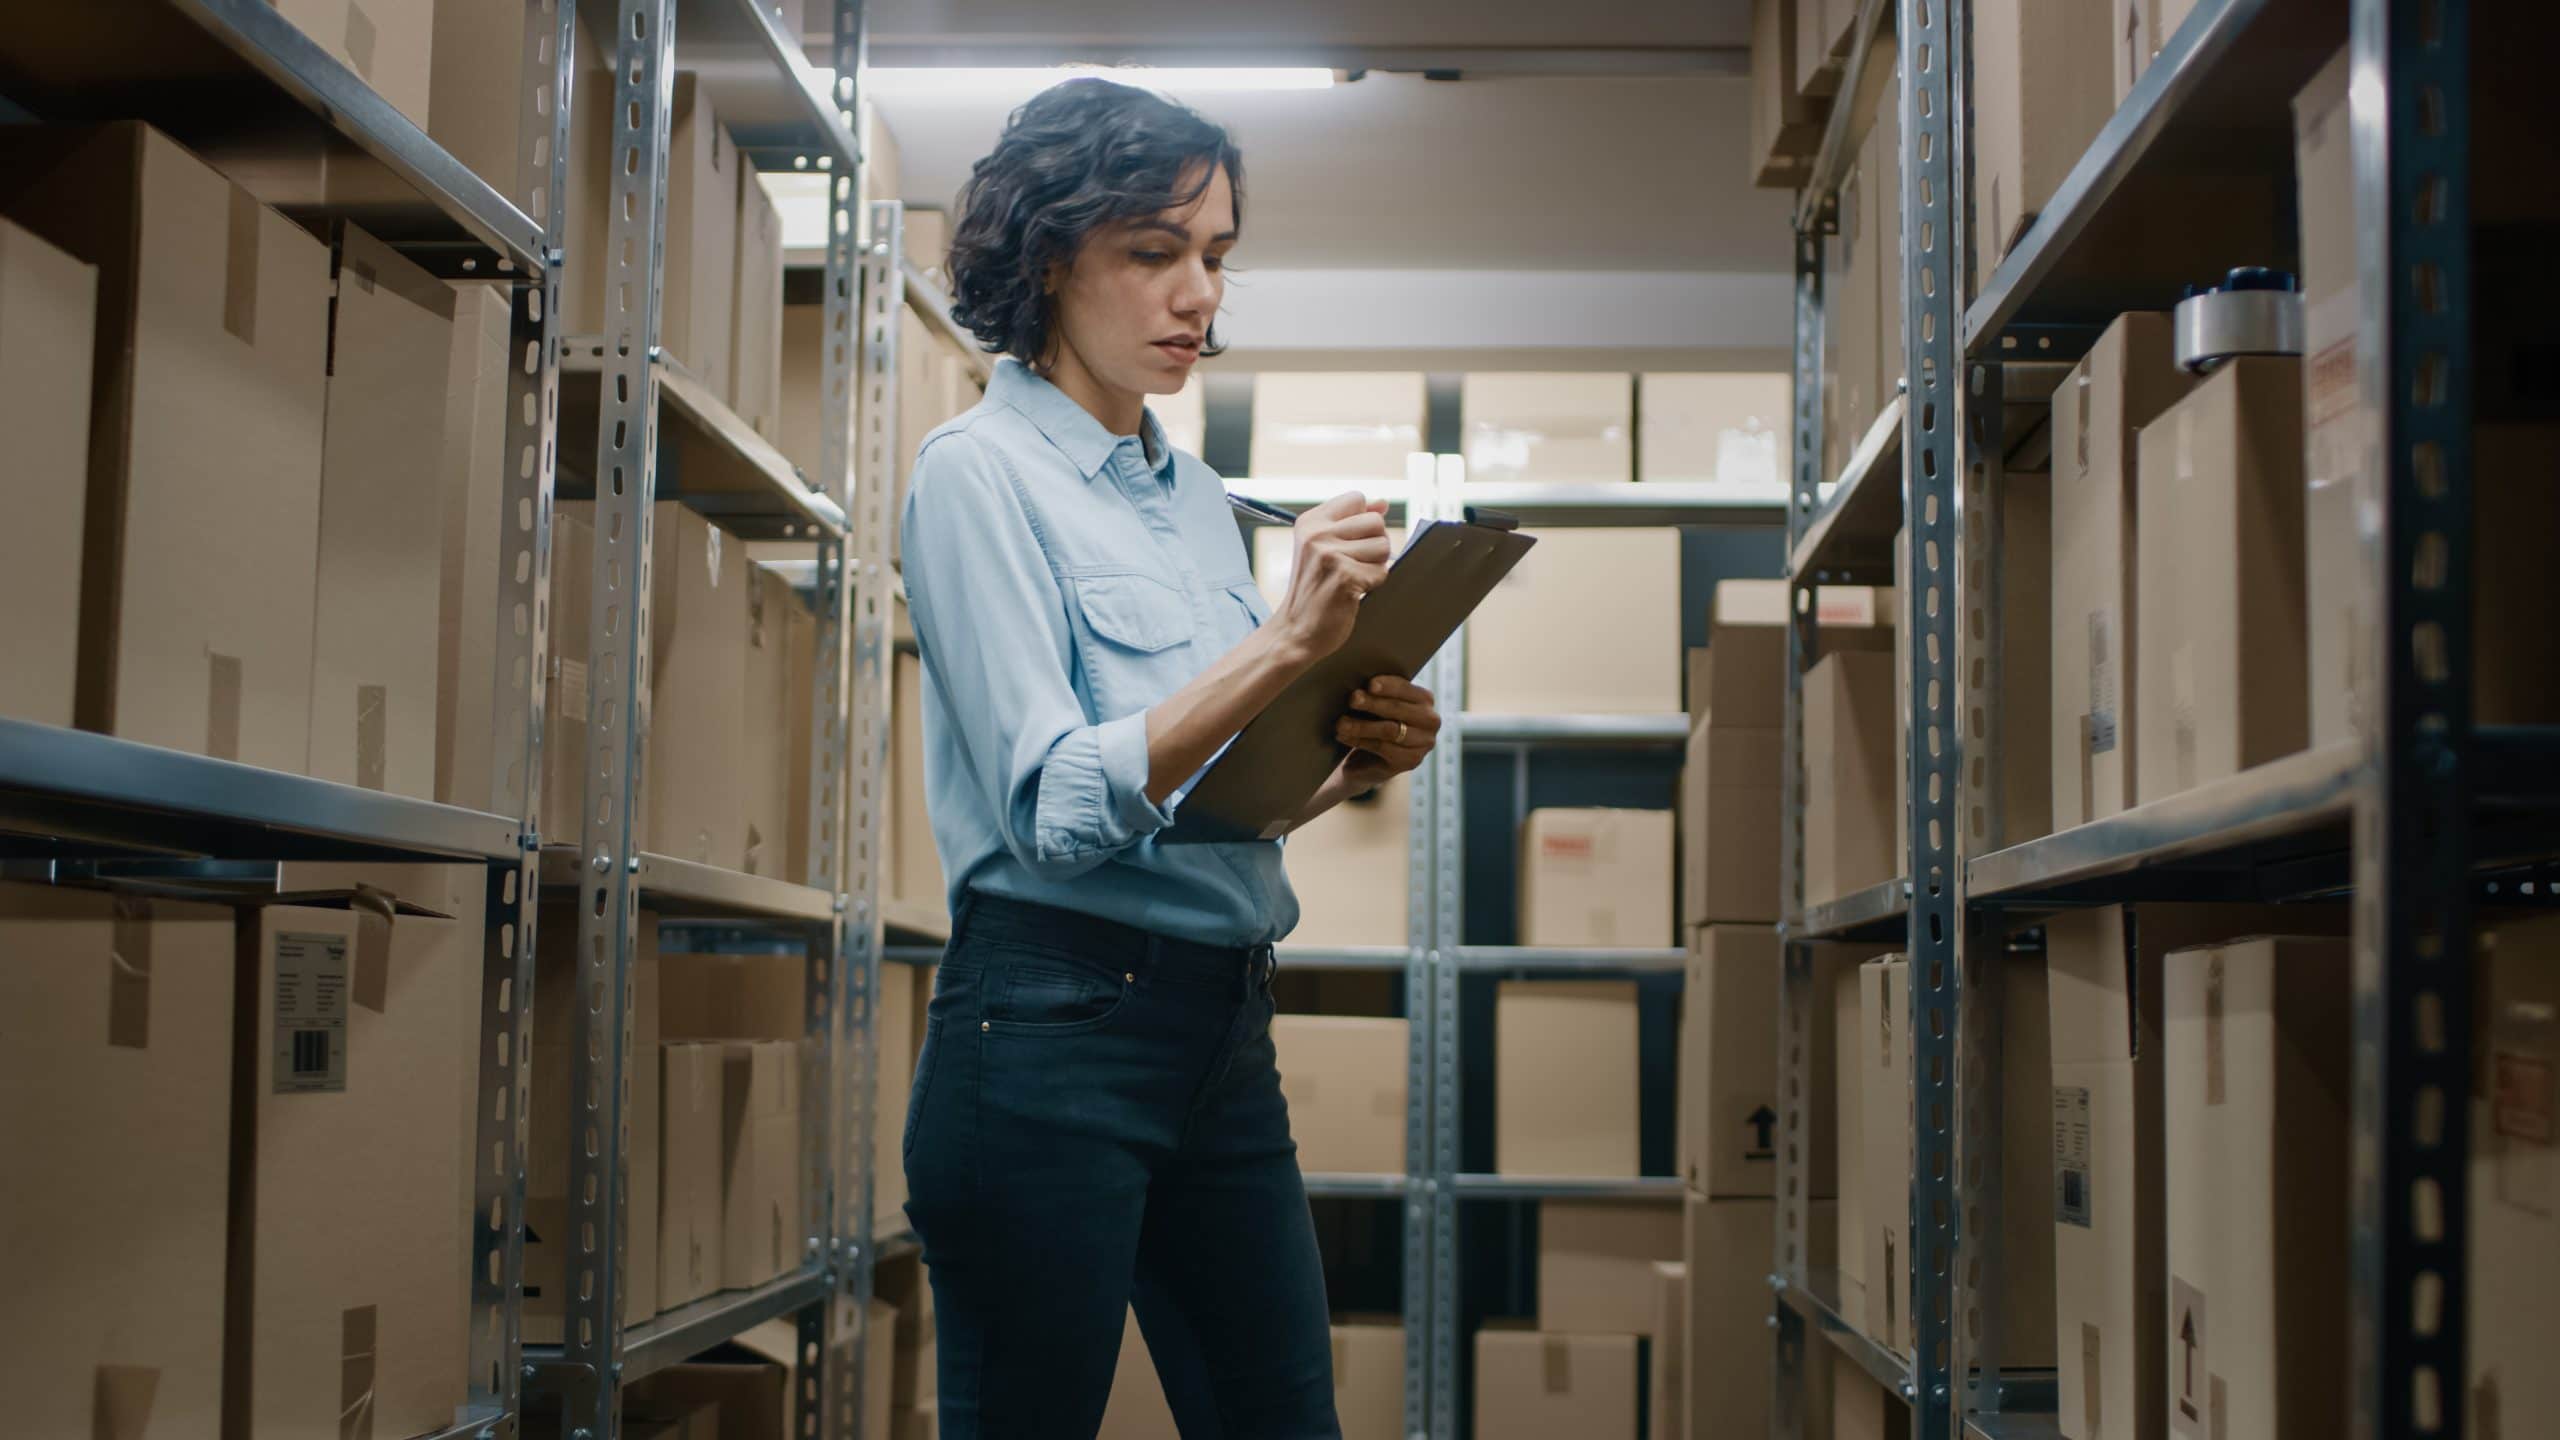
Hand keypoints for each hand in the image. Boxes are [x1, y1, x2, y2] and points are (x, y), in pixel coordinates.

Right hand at [1271, 492, 1390, 663]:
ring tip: (1352, 578)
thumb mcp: (1323, 548)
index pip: (1356, 499)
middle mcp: (1317, 535)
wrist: (1294, 631)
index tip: (1348, 543)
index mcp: (1310, 522)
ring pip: (1384, 546)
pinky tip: (1352, 593)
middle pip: (1376, 522)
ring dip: (1375, 566)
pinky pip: (1382, 572)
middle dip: (1374, 545)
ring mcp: (1330, 555)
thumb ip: (1352, 522)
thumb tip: (1383, 502)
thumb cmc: (1313, 590)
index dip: (1362, 522)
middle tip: (1352, 565)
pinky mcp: (1344, 577)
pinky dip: (1372, 585)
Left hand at [1334, 674, 1439, 787]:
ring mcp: (1424, 743)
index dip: (1388, 686)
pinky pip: (1383, 747)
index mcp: (1425, 699)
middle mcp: (1431, 720)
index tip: (1370, 684)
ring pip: (1390, 730)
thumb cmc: (1371, 723)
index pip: (1407, 689)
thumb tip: (1359, 685)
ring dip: (1362, 725)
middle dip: (1373, 703)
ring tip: (1341, 723)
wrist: (1368, 761)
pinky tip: (1344, 736)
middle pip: (1399, 709)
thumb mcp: (1376, 706)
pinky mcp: (1412, 761)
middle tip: (1352, 700)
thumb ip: (1376, 694)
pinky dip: (1360, 740)